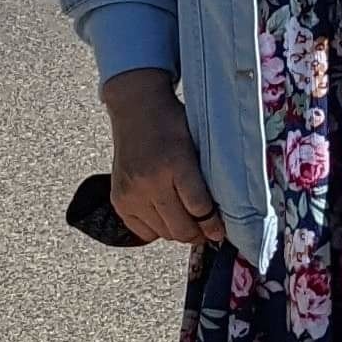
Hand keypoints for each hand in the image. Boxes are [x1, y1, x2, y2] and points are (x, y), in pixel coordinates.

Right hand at [103, 69, 224, 245]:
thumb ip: (208, 176)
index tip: (221, 231)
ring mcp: (131, 193)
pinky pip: (143, 232)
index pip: (199, 208)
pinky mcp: (119, 200)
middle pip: (180, 228)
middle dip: (198, 234)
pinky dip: (157, 228)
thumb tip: (222, 213)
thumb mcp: (197, 142)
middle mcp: (150, 181)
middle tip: (207, 231)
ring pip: (163, 233)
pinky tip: (165, 214)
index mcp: (175, 163)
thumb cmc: (171, 122)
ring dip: (178, 231)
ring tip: (188, 220)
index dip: (214, 225)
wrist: (135, 108)